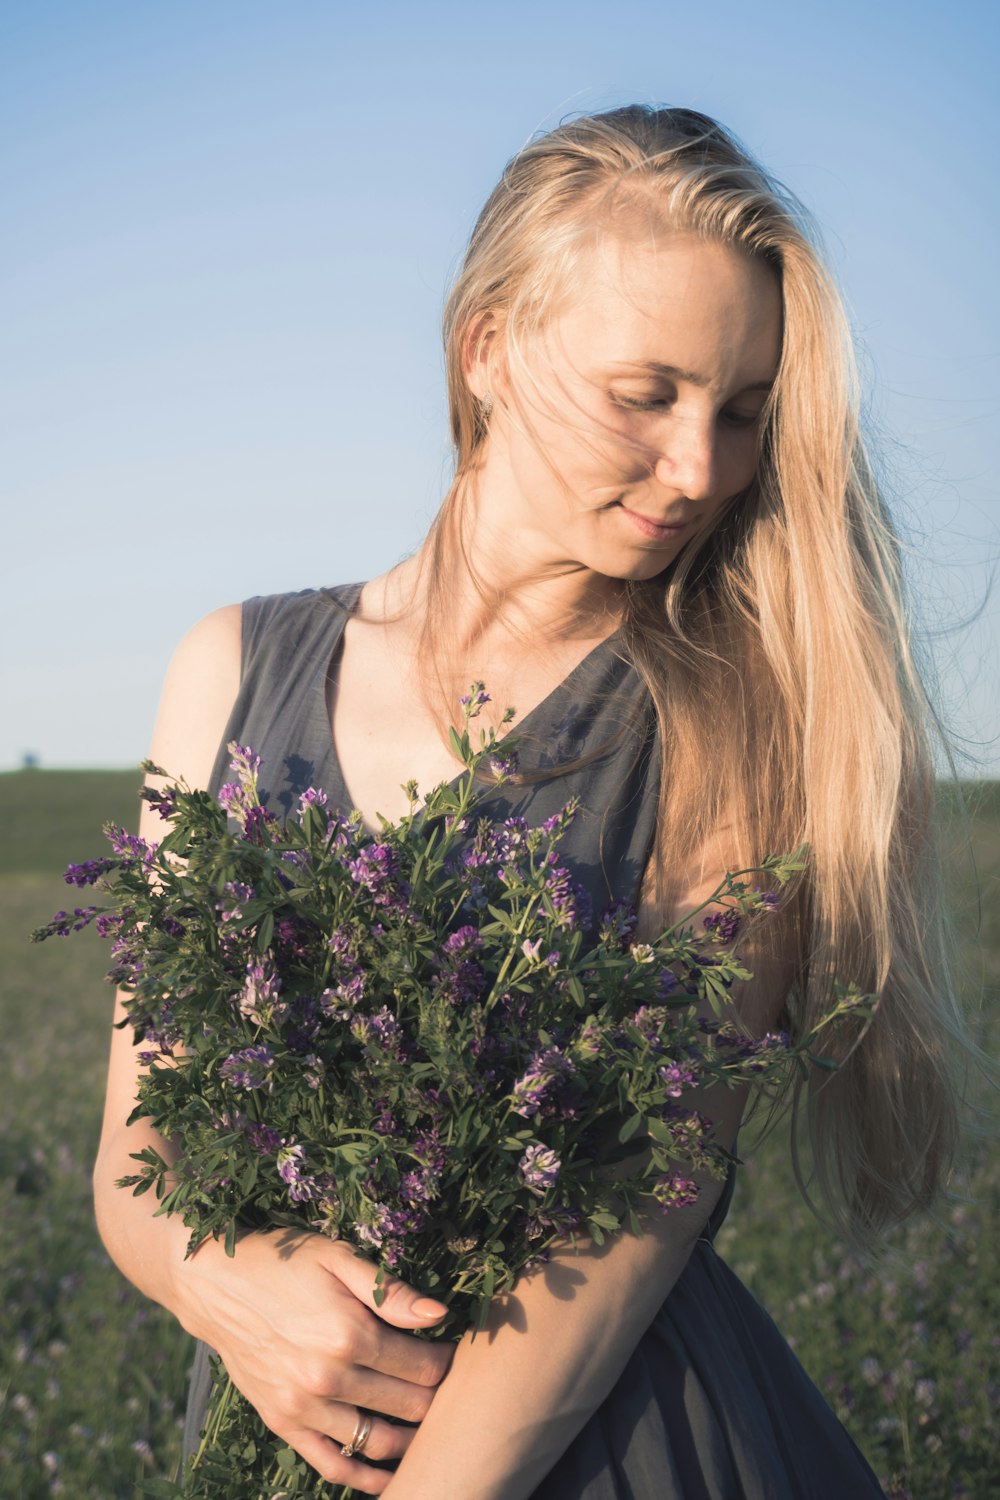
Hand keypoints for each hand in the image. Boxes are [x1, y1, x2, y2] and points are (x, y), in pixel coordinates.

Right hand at [175, 1227, 453, 1492]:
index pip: (421, 1366)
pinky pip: (331, 1464)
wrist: (216, 1284)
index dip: (446, 1364)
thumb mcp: (337, 1258)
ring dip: (410, 1440)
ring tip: (429, 1428)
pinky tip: (389, 1475)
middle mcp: (328, 1378)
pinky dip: (364, 1478)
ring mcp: (303, 1407)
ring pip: (376, 1442)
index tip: (457, 1356)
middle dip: (435, 1401)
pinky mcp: (283, 1422)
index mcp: (349, 1334)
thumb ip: (389, 1291)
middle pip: (406, 1406)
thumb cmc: (282, 1260)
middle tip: (451, 1392)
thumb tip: (440, 1313)